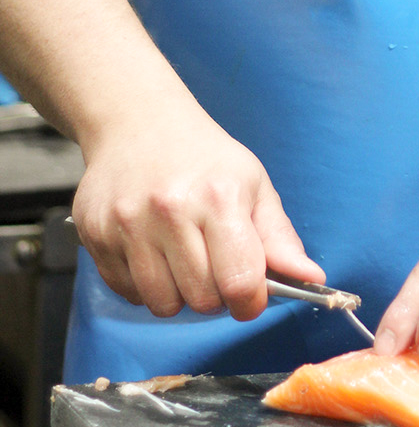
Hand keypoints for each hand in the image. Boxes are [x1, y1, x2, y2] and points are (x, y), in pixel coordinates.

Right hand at [72, 102, 322, 319]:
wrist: (139, 122)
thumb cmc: (205, 157)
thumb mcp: (253, 185)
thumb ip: (279, 238)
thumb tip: (314, 280)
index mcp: (219, 197)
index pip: (240, 282)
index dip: (251, 301)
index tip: (250, 295)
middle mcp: (171, 210)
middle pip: (202, 300)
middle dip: (216, 294)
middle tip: (214, 264)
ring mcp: (128, 223)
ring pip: (162, 304)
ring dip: (178, 293)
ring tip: (182, 256)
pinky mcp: (96, 235)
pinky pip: (127, 292)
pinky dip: (144, 284)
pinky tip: (152, 250)